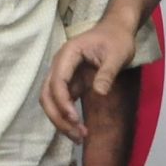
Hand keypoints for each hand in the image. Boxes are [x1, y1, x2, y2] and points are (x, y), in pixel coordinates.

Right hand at [39, 23, 137, 141]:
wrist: (116, 29)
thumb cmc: (117, 39)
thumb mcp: (117, 55)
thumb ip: (107, 73)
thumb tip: (100, 93)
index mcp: (68, 54)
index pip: (57, 81)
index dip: (63, 102)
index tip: (75, 119)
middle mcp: (59, 64)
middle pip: (47, 94)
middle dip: (58, 117)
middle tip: (77, 135)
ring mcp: (62, 74)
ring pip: (50, 100)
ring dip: (60, 120)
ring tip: (78, 136)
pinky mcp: (69, 82)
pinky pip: (60, 101)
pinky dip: (65, 116)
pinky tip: (78, 129)